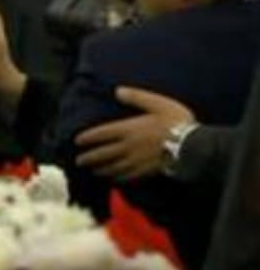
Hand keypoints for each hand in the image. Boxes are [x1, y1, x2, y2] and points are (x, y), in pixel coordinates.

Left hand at [75, 86, 194, 179]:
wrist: (192, 146)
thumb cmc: (176, 121)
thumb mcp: (157, 103)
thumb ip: (136, 97)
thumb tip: (118, 90)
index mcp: (129, 129)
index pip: (102, 134)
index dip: (88, 137)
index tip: (77, 141)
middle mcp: (128, 146)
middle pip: (103, 154)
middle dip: (89, 157)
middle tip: (78, 161)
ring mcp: (136, 161)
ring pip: (113, 167)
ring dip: (101, 169)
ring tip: (93, 170)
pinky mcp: (146, 171)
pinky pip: (127, 176)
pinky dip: (118, 178)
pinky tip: (114, 179)